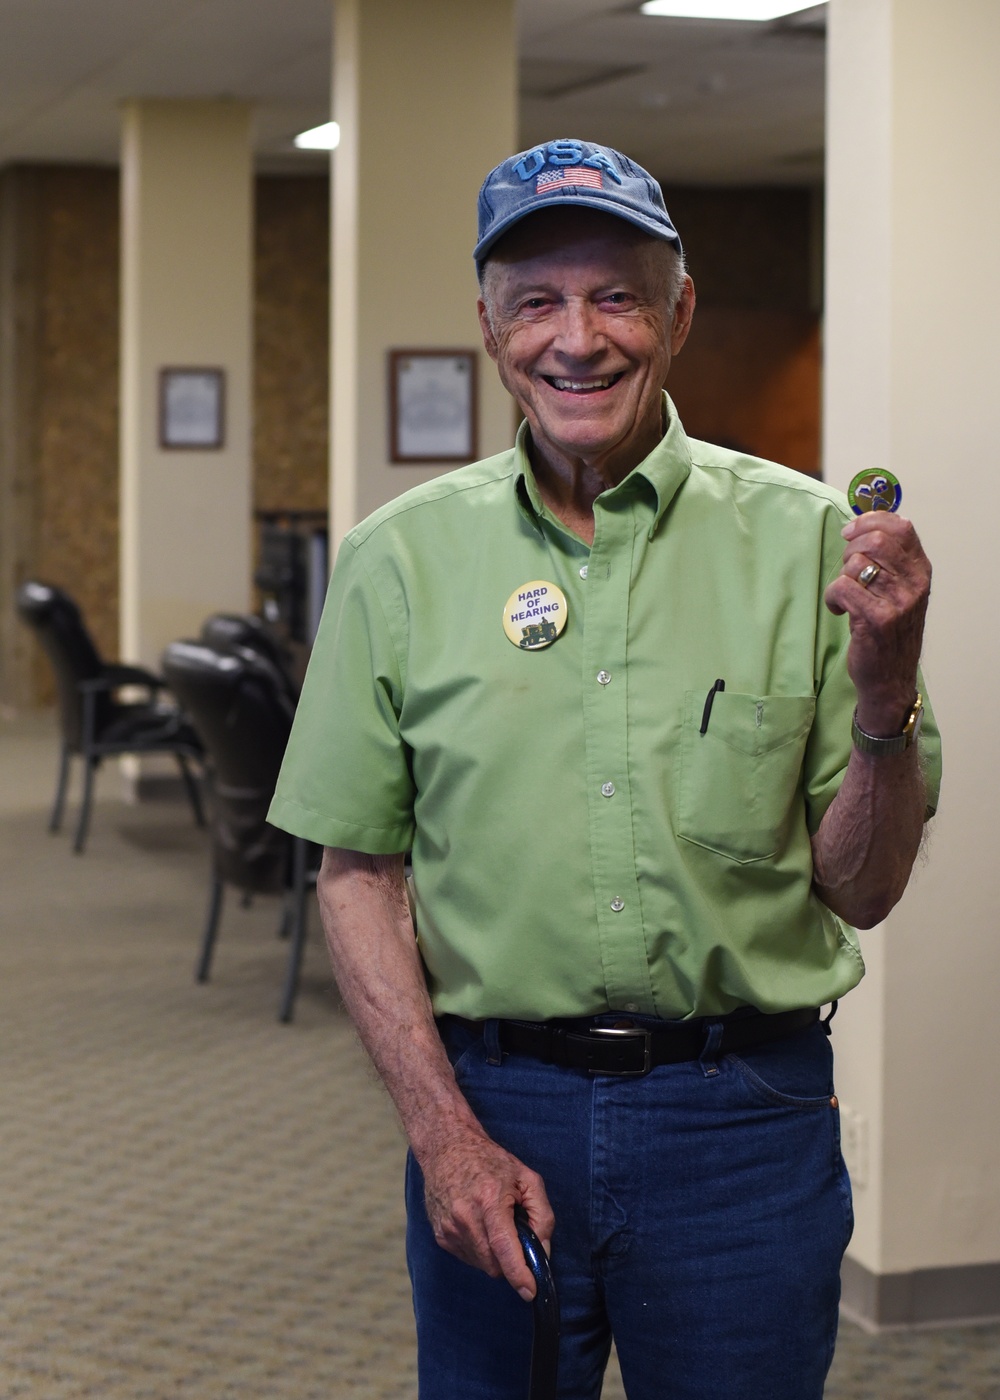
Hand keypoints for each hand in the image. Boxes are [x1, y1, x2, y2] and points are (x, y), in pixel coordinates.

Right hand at [420, 1128, 554, 1299]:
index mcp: (489, 1201)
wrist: (447, 1148)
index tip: (530, 1292)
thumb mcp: (527, 1178)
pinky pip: (468, 1258)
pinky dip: (480, 1250)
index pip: (505, 1249)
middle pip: (494, 1264)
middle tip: (515, 1236)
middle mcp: (465, 1218)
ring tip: (494, 1224)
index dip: (519, 1275)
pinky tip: (479, 1225)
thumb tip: (543, 1251)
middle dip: (511, 1262)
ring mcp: (449, 1229)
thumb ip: (542, 1215)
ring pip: (481, 1264)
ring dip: (494, 1256)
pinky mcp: (440, 1236)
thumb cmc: (490, 1161)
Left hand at [824, 512, 930, 733]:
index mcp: (921, 571)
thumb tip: (865, 525)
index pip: (901, 527)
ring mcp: (898, 602)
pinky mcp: (876, 619)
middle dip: (851, 549)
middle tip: (847, 570)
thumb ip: (891, 561)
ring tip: (846, 596)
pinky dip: (832, 597)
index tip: (850, 532)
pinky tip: (839, 610)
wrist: (890, 677)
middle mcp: (914, 584)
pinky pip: (843, 587)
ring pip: (856, 564)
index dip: (870, 521)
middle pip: (876, 540)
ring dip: (840, 578)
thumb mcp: (901, 591)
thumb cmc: (890, 631)